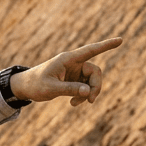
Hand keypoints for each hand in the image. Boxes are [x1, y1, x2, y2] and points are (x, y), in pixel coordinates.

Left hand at [7, 37, 122, 105]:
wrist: (25, 87)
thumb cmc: (35, 84)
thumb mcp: (51, 89)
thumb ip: (70, 89)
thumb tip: (88, 92)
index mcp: (68, 59)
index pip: (90, 50)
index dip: (106, 46)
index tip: (120, 40)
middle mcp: (73, 63)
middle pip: (95, 71)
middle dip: (96, 86)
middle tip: (90, 101)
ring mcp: (74, 71)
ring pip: (91, 81)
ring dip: (88, 93)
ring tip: (76, 105)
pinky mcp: (73, 80)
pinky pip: (85, 87)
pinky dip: (82, 96)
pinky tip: (73, 104)